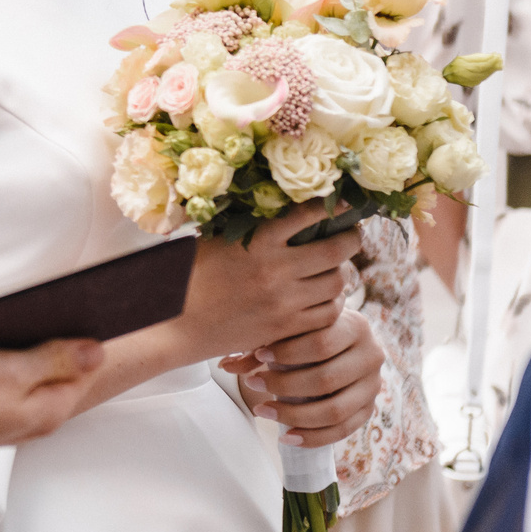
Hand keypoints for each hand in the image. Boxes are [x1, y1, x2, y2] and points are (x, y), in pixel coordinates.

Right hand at [0, 326, 103, 464]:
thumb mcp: (9, 370)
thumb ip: (56, 360)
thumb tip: (98, 351)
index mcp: (50, 407)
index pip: (85, 364)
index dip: (76, 334)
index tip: (58, 311)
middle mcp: (36, 416)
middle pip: (48, 361)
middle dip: (21, 340)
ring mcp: (10, 415)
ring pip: (13, 364)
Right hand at [176, 204, 361, 359]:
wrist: (177, 325)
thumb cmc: (190, 278)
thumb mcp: (214, 242)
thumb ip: (248, 229)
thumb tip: (280, 211)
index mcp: (256, 242)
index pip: (306, 216)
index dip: (330, 207)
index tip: (341, 204)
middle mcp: (275, 270)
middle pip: (335, 252)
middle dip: (351, 240)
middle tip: (353, 235)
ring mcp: (283, 302)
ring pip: (336, 284)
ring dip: (342, 272)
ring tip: (338, 267)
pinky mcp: (285, 327)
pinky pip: (327, 314)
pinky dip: (332, 303)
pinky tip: (326, 297)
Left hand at [224, 309, 383, 448]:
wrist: (338, 347)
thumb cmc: (306, 334)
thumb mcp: (288, 331)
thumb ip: (260, 345)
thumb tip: (224, 365)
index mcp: (355, 325)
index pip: (321, 342)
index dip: (287, 352)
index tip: (258, 356)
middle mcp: (372, 354)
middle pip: (326, 379)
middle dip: (284, 385)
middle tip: (253, 384)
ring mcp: (373, 385)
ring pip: (334, 410)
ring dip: (293, 414)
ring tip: (261, 410)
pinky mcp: (369, 410)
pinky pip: (342, 431)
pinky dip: (312, 437)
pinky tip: (285, 436)